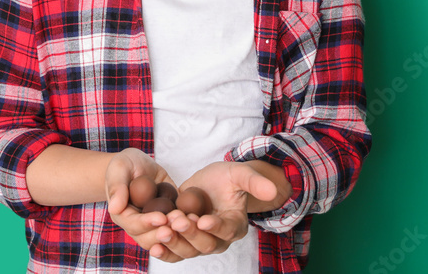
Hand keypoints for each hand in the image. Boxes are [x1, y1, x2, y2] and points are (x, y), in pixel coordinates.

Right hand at [104, 148, 198, 261]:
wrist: (138, 166)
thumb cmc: (125, 165)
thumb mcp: (119, 169)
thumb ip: (117, 186)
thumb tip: (115, 207)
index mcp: (123, 215)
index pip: (134, 225)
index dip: (147, 223)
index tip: (161, 218)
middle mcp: (138, 225)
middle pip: (149, 239)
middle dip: (164, 234)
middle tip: (178, 225)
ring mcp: (154, 225)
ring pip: (165, 240)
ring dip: (177, 235)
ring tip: (189, 224)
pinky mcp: (169, 219)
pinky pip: (178, 230)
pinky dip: (187, 230)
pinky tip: (198, 222)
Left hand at [164, 161, 281, 256]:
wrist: (211, 184)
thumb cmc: (227, 178)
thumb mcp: (240, 174)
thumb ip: (254, 182)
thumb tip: (274, 189)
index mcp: (236, 225)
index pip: (227, 230)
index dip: (216, 227)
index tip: (203, 220)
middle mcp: (219, 239)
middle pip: (206, 244)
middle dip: (190, 233)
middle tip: (176, 219)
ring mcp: (201, 243)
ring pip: (189, 250)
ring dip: (175, 242)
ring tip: (162, 230)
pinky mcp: (185, 241)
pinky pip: (175, 253)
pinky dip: (165, 252)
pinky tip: (153, 247)